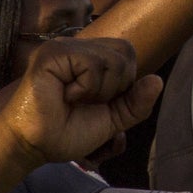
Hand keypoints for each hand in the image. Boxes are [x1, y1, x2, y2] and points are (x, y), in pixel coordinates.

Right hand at [0, 37, 163, 166]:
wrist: (34, 145)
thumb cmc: (66, 131)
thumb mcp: (112, 120)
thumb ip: (136, 103)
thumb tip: (158, 80)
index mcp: (90, 57)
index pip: (128, 54)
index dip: (123, 83)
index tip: (97, 102)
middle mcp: (77, 47)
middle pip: (125, 53)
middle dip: (115, 87)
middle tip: (85, 101)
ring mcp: (64, 47)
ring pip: (113, 59)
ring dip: (99, 90)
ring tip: (73, 99)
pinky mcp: (53, 53)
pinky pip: (92, 64)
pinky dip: (86, 88)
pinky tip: (65, 96)